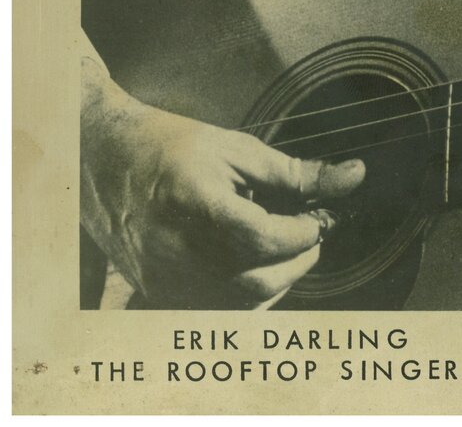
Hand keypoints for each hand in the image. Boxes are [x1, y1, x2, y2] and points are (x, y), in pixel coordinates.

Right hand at [81, 57, 364, 306]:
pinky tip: (256, 264)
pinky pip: (218, 314)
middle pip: (257, 281)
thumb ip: (296, 172)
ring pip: (241, 306)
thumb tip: (353, 176)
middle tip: (310, 230)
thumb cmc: (173, 148)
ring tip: (283, 244)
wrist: (107, 164)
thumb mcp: (237, 147)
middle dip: (298, 260)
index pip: (263, 238)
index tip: (319, 216)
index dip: (303, 232)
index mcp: (195, 202)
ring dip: (278, 280)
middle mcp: (175, 250)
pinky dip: (250, 297)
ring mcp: (164, 280)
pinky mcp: (160, 296)